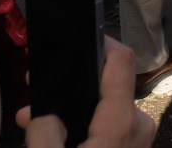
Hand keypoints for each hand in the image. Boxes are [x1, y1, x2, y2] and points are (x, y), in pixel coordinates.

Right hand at [17, 37, 155, 147]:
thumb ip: (43, 133)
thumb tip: (43, 116)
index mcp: (120, 123)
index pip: (121, 61)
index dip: (100, 40)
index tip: (76, 34)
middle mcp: (137, 124)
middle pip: (106, 84)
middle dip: (71, 83)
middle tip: (35, 87)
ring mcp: (137, 137)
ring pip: (104, 106)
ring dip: (73, 107)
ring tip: (34, 118)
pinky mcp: (130, 146)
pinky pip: (107, 124)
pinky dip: (83, 124)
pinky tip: (56, 135)